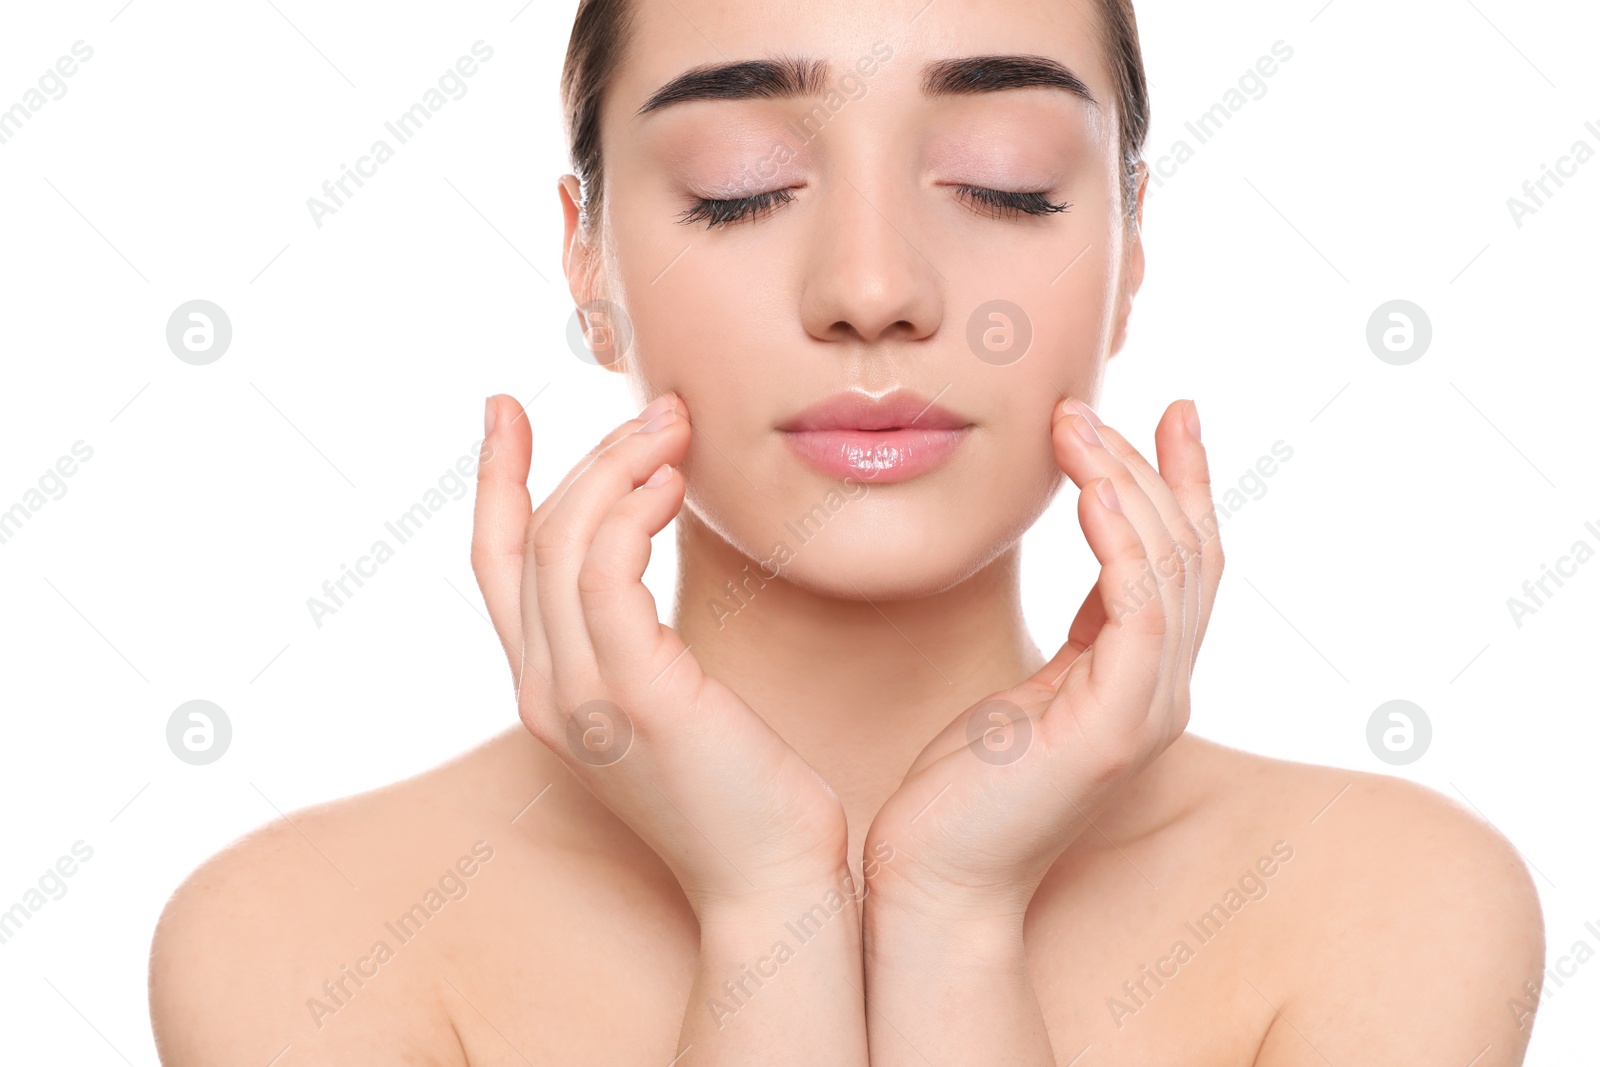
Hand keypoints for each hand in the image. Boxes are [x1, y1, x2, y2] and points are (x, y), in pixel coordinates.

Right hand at [471, 392, 848, 914]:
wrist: (772, 882)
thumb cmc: (739, 790)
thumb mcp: (665, 701)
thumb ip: (633, 637)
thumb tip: (639, 549)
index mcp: (547, 691)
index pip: (496, 564)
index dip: (495, 481)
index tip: (506, 410)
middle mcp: (545, 692)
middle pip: (531, 539)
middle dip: (587, 456)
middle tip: (659, 412)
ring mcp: (581, 697)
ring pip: (565, 542)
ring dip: (618, 468)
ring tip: (676, 432)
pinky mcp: (635, 695)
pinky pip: (605, 573)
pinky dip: (630, 513)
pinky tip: (674, 487)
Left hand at [863, 398, 1222, 920]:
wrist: (936, 881)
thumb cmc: (965, 790)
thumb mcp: (1028, 692)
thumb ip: (1077, 638)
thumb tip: (1090, 577)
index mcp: (1143, 683)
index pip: (1185, 565)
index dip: (1184, 484)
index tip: (1175, 413)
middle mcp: (1161, 694)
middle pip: (1187, 554)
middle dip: (1143, 468)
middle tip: (1085, 409)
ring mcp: (1146, 712)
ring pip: (1170, 570)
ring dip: (1125, 485)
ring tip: (1074, 425)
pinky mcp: (1113, 728)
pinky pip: (1138, 610)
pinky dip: (1122, 541)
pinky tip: (1089, 491)